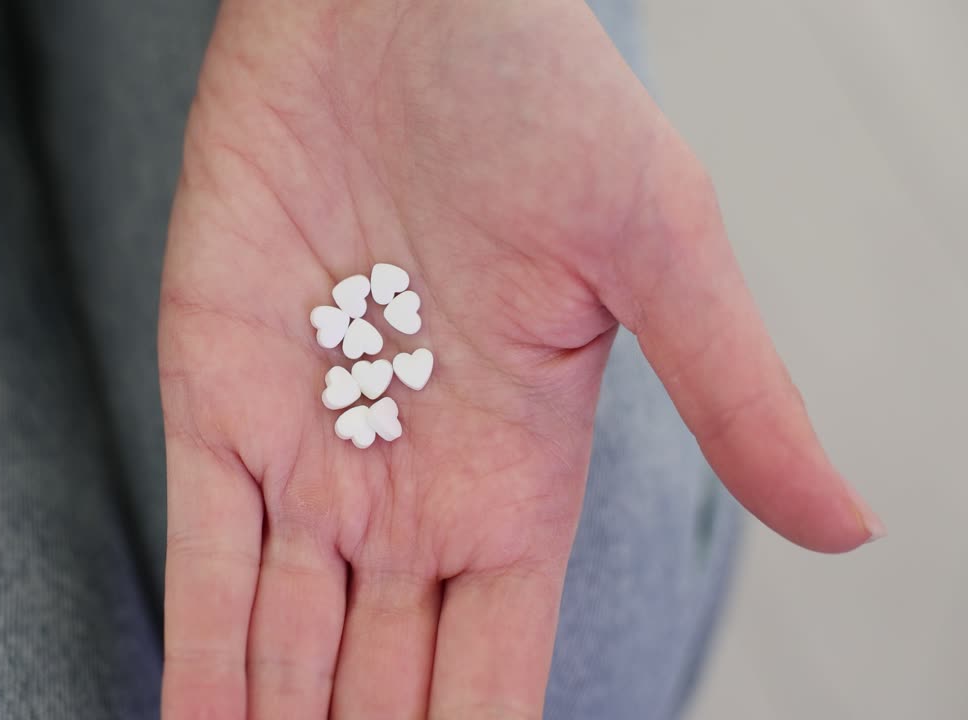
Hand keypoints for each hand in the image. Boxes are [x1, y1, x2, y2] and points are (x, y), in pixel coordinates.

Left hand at [158, 1, 882, 716]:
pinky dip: (197, 653)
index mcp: (520, 484)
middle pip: (382, 683)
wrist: (394, 4)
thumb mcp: (661, 248)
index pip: (494, 673)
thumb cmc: (539, 99)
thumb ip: (736, 395)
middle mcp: (410, 493)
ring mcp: (309, 455)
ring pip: (285, 642)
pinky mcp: (218, 400)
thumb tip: (850, 527)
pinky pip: (204, 553)